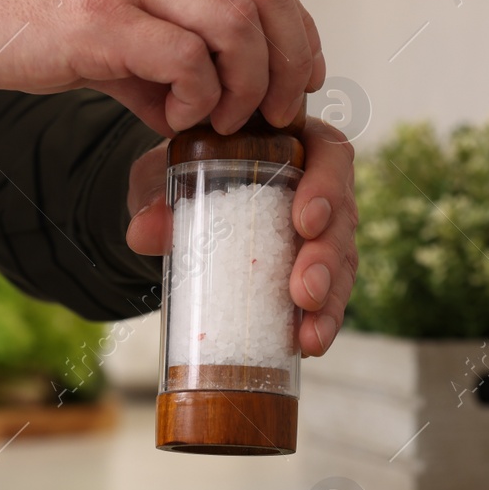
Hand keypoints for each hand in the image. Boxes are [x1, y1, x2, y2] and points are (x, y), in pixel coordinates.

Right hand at [0, 0, 324, 134]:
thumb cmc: (19, 11)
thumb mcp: (101, 18)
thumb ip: (154, 57)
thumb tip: (191, 113)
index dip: (296, 27)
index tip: (299, 76)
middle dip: (287, 59)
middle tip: (274, 110)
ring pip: (234, 21)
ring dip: (246, 82)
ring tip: (224, 119)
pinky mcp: (98, 22)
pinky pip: (183, 57)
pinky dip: (198, 96)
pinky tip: (175, 119)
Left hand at [125, 115, 356, 356]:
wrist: (176, 211)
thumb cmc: (179, 179)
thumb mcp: (161, 180)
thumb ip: (155, 200)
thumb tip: (145, 231)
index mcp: (292, 144)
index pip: (328, 154)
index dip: (326, 186)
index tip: (304, 221)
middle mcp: (317, 185)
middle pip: (341, 217)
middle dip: (326, 258)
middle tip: (305, 291)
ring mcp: (322, 230)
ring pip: (343, 261)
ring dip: (331, 300)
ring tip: (310, 336)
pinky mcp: (316, 269)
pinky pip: (331, 294)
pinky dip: (322, 321)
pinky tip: (308, 345)